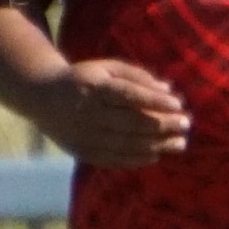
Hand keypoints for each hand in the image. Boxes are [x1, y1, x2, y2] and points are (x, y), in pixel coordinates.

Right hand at [29, 59, 189, 166]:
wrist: (42, 98)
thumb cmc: (84, 80)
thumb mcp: (106, 69)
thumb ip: (137, 77)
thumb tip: (169, 90)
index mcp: (93, 88)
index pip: (128, 95)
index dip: (154, 100)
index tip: (178, 104)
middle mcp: (88, 113)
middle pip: (131, 123)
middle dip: (163, 125)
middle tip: (186, 124)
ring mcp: (85, 135)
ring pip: (126, 144)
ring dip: (157, 145)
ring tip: (180, 143)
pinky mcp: (83, 151)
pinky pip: (114, 159)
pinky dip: (138, 159)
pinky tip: (156, 154)